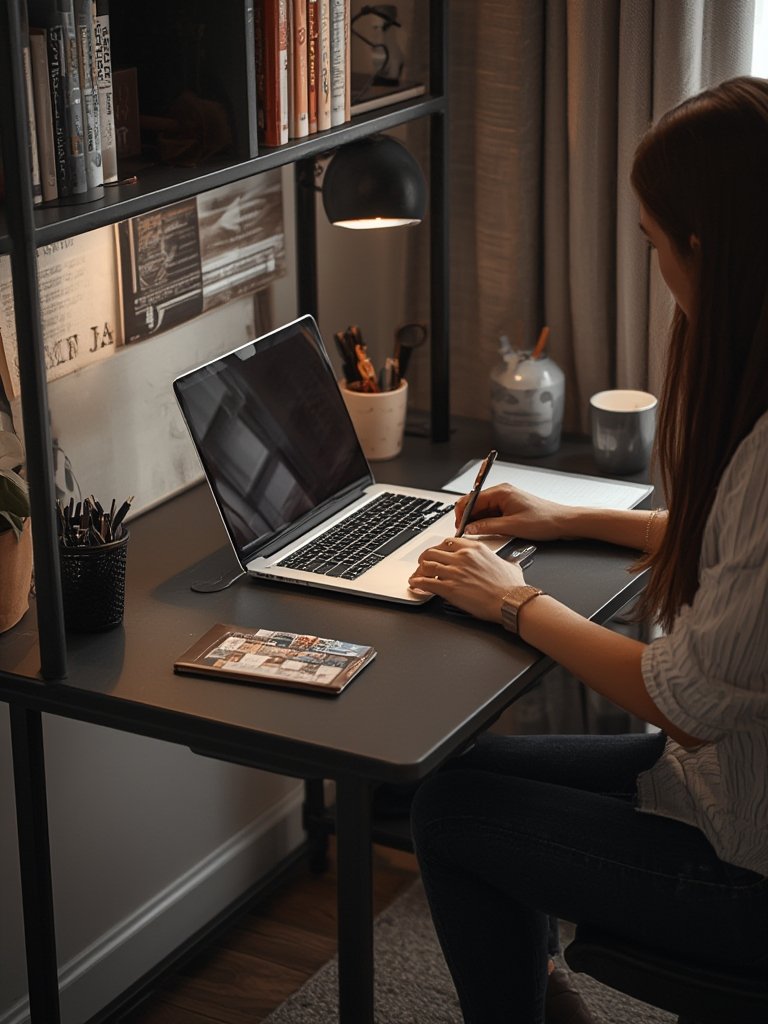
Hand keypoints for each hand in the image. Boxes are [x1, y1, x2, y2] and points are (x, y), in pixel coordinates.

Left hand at [408, 536, 525, 621]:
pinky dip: (417, 583)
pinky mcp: (449, 588)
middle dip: (425, 558)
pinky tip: (414, 584)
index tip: (437, 552)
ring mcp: (455, 572)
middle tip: (422, 563)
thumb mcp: (509, 565)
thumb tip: (510, 562)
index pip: (449, 542)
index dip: (439, 548)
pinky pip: (426, 582)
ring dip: (419, 570)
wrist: (511, 601)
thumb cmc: (512, 587)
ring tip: (416, 574)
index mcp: (475, 549)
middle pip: (434, 551)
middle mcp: (462, 557)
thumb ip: (503, 561)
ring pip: (427, 565)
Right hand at [454, 484, 572, 540]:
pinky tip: (487, 532)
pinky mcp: (510, 508)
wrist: (563, 522)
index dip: (462, 513)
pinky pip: (492, 514)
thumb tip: (470, 529)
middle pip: (475, 504)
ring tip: (476, 534)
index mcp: (501, 492)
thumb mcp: (512, 526)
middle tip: (465, 533)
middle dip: (468, 518)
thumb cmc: (544, 520)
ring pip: (483, 510)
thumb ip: (487, 527)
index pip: (472, 499)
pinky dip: (487, 523)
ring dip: (478, 521)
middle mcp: (502, 493)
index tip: (459, 526)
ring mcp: (506, 500)